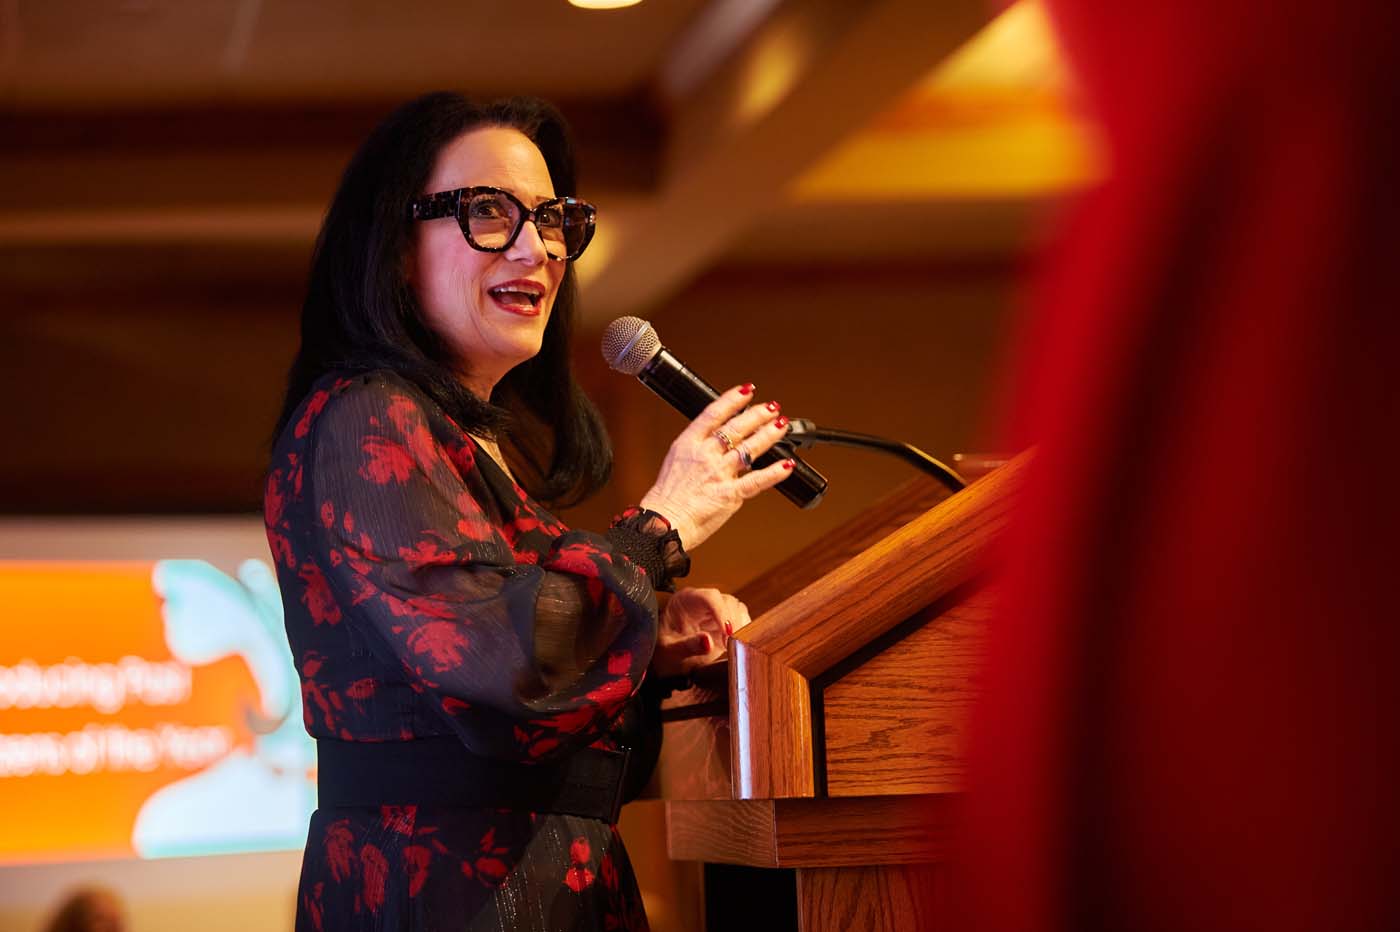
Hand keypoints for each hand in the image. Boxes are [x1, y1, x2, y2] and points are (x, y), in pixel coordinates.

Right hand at [639, 383, 792, 549]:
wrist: (662, 523)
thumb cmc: (666, 498)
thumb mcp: (676, 462)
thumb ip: (697, 450)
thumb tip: (716, 443)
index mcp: (688, 444)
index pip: (713, 414)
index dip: (732, 400)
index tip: (746, 391)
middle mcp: (704, 455)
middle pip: (735, 428)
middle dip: (757, 415)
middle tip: (772, 407)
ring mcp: (718, 474)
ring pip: (749, 449)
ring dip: (768, 435)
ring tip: (781, 425)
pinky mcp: (729, 494)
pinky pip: (756, 481)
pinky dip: (774, 472)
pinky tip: (787, 465)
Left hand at [651, 587, 751, 678]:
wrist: (666, 661)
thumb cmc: (663, 653)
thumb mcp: (669, 651)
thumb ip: (687, 646)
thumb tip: (708, 642)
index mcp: (685, 600)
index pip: (709, 597)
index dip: (721, 613)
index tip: (728, 633)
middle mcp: (702, 601)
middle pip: (727, 601)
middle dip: (732, 623)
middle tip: (730, 645)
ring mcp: (715, 610)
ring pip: (737, 609)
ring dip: (740, 627)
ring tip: (732, 646)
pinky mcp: (725, 621)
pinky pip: (742, 620)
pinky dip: (744, 632)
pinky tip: (737, 645)